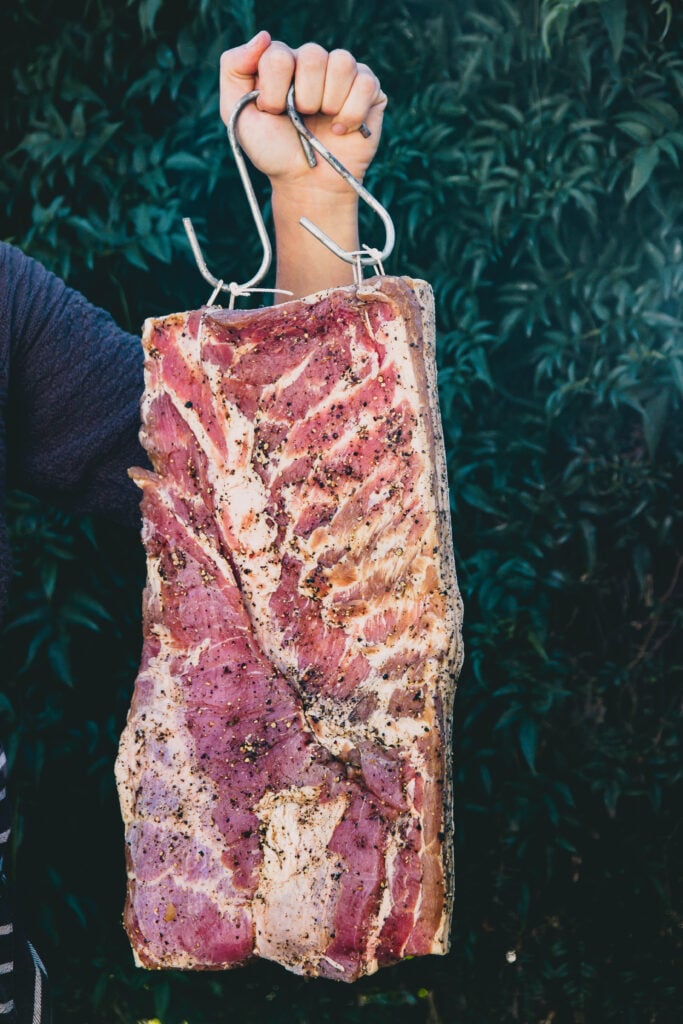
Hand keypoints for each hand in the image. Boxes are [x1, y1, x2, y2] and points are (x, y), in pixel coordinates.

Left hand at [219, 31, 385, 195]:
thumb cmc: (273, 152)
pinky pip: (366, 83)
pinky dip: (351, 114)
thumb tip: (263, 36)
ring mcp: (343, 75)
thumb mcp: (236, 113)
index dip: (274, 91)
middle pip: (312, 56)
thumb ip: (233, 67)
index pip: (279, 55)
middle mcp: (313, 63)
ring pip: (342, 63)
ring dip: (329, 104)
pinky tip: (341, 130)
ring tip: (322, 123)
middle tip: (301, 120)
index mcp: (283, 62)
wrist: (306, 185)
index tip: (273, 113)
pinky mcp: (370, 91)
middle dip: (303, 100)